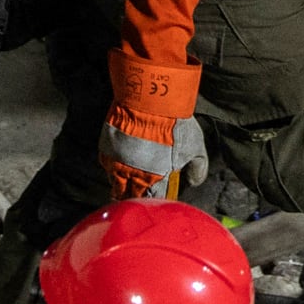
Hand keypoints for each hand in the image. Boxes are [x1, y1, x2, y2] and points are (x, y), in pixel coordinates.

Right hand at [99, 49, 210, 198]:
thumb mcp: (196, 146)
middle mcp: (132, 177)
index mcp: (155, 180)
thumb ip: (198, 168)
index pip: (154, 201)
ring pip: (116, 184)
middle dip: (136, 197)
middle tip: (141, 194)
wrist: (152, 102)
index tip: (160, 198)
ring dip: (122, 184)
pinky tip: (122, 163)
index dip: (157, 201)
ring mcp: (116, 165)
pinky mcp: (106, 151)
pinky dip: (114, 168)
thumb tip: (194, 181)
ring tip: (129, 182)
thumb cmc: (176, 125)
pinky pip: (108, 166)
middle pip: (130, 197)